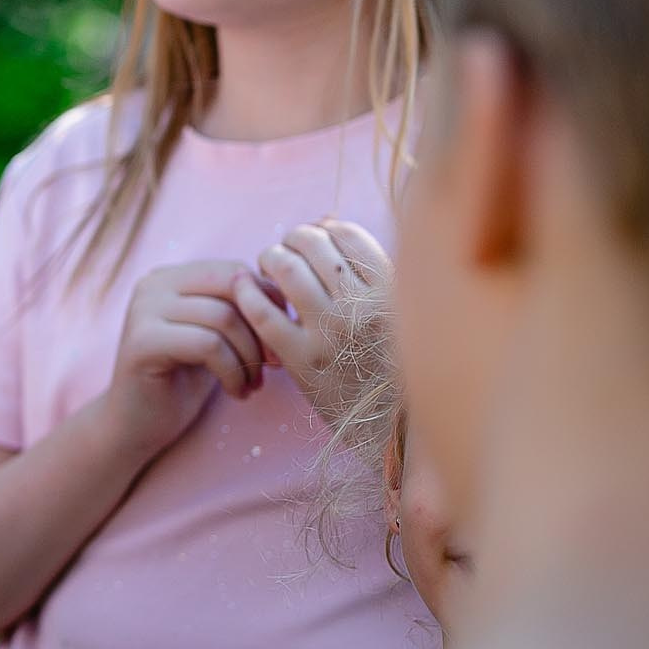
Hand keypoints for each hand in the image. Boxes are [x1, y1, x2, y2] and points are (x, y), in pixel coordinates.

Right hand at [100, 260, 264, 459]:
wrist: (135, 425)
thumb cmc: (182, 381)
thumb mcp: (213, 337)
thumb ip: (235, 309)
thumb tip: (286, 298)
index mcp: (170, 278)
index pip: (234, 271)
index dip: (267, 302)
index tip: (280, 340)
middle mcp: (153, 285)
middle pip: (232, 286)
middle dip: (262, 326)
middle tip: (274, 364)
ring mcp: (143, 311)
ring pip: (224, 317)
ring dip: (250, 357)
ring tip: (253, 385)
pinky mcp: (142, 343)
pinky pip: (208, 345)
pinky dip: (233, 372)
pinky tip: (237, 393)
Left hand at [231, 221, 391, 429]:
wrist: (396, 428)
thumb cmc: (398, 365)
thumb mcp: (404, 312)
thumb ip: (371, 268)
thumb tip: (327, 220)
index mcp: (392, 291)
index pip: (348, 235)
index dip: (325, 228)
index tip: (317, 235)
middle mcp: (362, 307)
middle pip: (313, 245)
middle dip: (293, 238)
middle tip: (286, 247)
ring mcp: (330, 334)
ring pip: (286, 271)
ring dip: (270, 259)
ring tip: (268, 264)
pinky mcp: (301, 362)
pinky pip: (263, 315)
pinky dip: (248, 295)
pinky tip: (243, 289)